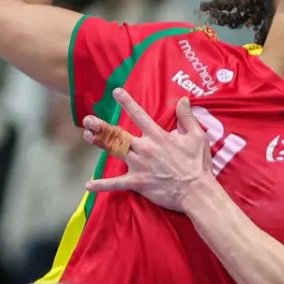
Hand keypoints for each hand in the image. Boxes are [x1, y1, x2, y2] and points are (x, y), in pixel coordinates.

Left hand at [83, 90, 214, 209]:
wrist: (196, 191)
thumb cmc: (197, 164)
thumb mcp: (197, 136)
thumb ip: (187, 117)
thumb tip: (183, 100)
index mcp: (157, 136)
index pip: (139, 115)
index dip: (127, 102)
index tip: (116, 92)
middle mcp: (144, 148)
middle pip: (119, 134)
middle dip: (102, 126)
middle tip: (88, 120)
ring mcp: (139, 165)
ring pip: (115, 151)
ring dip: (99, 143)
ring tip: (86, 135)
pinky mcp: (138, 182)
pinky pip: (116, 184)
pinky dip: (102, 185)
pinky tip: (88, 185)